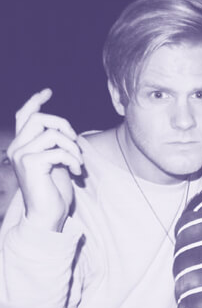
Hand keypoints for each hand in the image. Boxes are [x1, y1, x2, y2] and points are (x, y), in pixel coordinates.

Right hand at [9, 89, 83, 231]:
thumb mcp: (56, 162)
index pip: (24, 115)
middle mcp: (17, 147)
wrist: (47, 215)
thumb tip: (66, 130)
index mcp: (22, 145)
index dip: (35, 101)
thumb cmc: (53, 191)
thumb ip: (55, 145)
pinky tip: (78, 173)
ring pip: (52, 133)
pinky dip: (74, 160)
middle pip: (40, 118)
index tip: (49, 91)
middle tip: (76, 145)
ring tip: (78, 164)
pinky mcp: (31, 164)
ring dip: (73, 148)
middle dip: (64, 126)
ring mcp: (21, 155)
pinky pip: (58, 150)